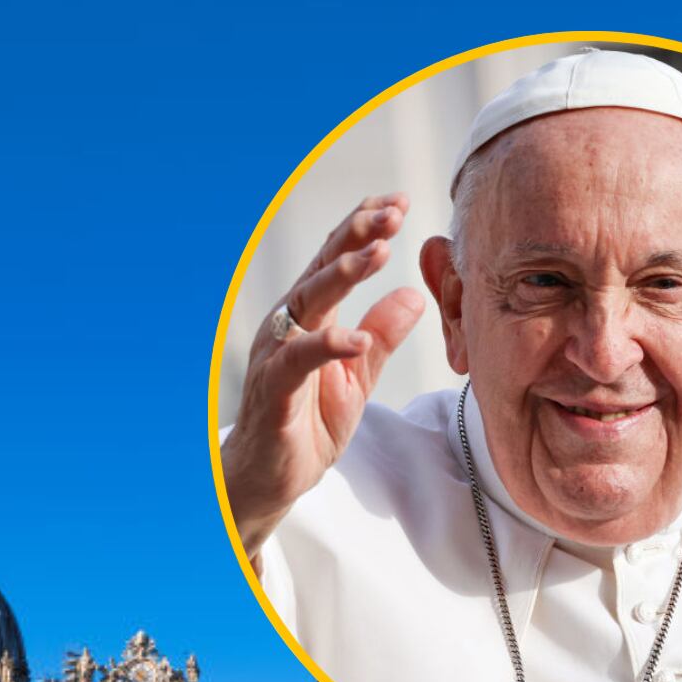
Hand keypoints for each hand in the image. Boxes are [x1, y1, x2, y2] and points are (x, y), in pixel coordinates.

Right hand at [221, 195, 426, 558]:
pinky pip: (299, 361)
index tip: (399, 202)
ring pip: (308, 302)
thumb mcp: (357, 378)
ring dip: (343, 274)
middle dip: (358, 235)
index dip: (365, 228)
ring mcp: (277, 354)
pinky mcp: (274, 389)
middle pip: (322, 267)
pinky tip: (356, 339)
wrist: (269, 479)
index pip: (335, 260)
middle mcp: (288, 326)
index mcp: (310, 317)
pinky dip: (328, 346)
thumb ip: (381, 336)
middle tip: (393, 212)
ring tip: (379, 252)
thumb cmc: (305, 426)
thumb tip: (412, 295)